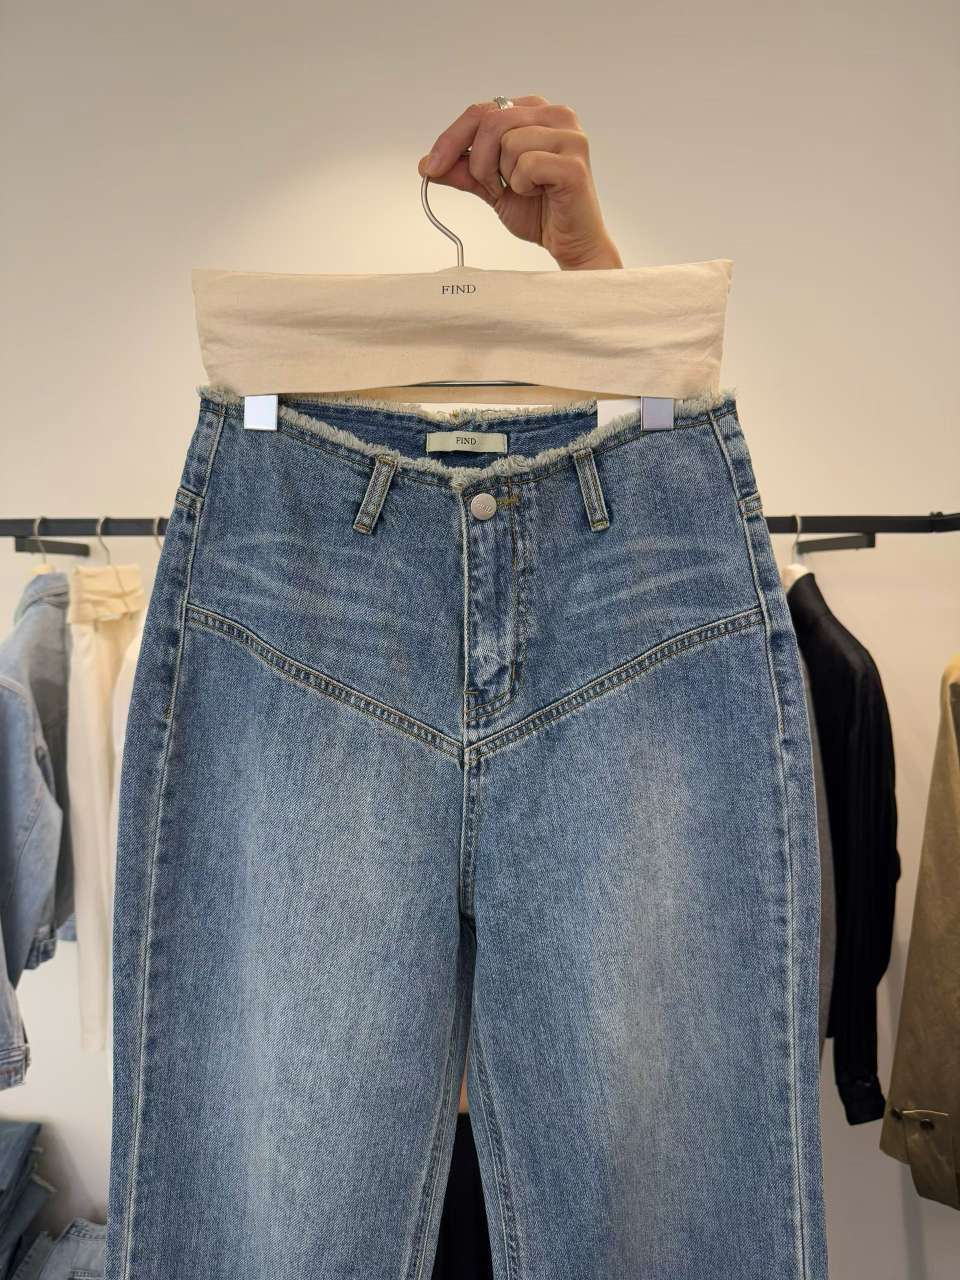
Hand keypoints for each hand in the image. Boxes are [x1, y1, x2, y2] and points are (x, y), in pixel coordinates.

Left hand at [418, 96, 622, 270]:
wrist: (570, 244)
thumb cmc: (539, 212)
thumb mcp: (491, 187)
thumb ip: (463, 171)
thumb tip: (426, 163)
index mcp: (535, 112)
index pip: (482, 110)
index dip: (451, 138)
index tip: (431, 166)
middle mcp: (556, 115)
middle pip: (491, 121)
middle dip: (478, 161)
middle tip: (492, 187)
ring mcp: (569, 137)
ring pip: (508, 142)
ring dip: (504, 176)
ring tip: (523, 191)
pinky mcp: (574, 164)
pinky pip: (527, 165)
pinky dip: (523, 186)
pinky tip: (538, 194)